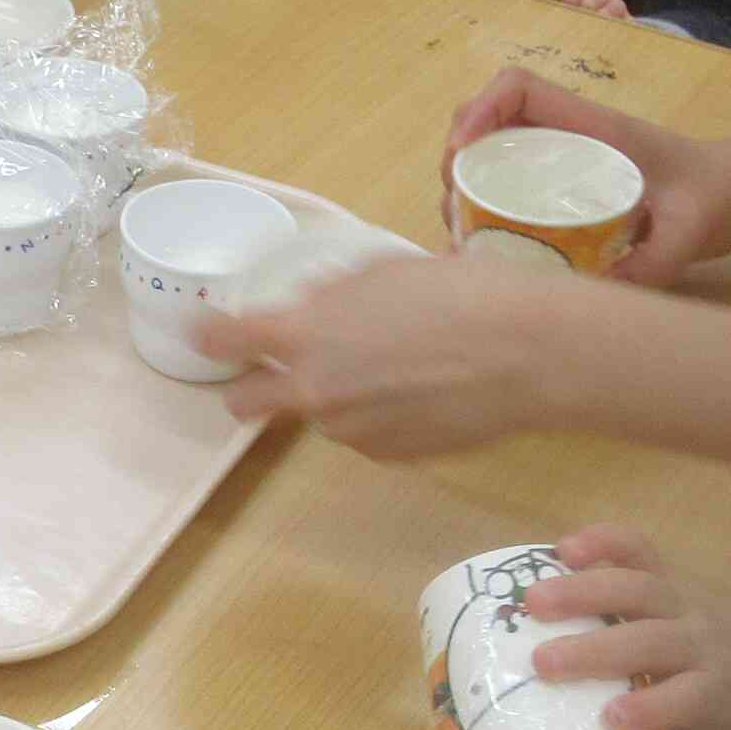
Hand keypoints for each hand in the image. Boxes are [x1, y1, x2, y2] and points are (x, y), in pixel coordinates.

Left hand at [209, 251, 576, 457]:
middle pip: (244, 403)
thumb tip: (309, 308)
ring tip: (390, 368)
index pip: (223, 339)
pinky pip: (362, 435)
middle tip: (277, 367)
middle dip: (251, 386)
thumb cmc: (459, 294)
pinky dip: (375, 418)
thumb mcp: (381, 271)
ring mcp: (350, 431)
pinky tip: (419, 393)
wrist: (526, 353)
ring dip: (331, 397)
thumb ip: (330, 296)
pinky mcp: (389, 458)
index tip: (205, 330)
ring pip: (315, 417)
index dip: (207, 333)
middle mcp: (314, 391)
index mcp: (304, 335)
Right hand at [448, 70, 730, 287]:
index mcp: (593, 126)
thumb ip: (653, 262)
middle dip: (458, 160)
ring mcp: (566, 158)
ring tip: (464, 234)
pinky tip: (488, 248)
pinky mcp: (567, 185)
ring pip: (493, 153)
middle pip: (488, 121)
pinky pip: (512, 182)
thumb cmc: (719, 194)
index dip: (478, 112)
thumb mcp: (692, 231)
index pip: (518, 88)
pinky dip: (488, 207)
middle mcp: (570, 135)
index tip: (461, 158)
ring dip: (467, 186)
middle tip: (456, 212)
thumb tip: (592, 297)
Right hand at [519, 527, 730, 729]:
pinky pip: (639, 549)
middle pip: (654, 638)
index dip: (655, 706)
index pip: (691, 695)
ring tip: (532, 600)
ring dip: (584, 590)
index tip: (613, 719)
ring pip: (640, 586)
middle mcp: (704, 639)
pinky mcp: (669, 574)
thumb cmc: (722, 720)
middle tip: (541, 661)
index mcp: (719, 689)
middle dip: (598, 649)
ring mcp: (685, 600)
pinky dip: (603, 541)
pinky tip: (561, 547)